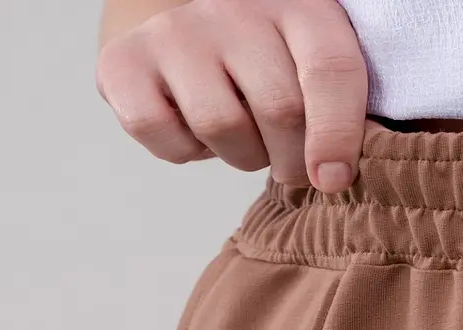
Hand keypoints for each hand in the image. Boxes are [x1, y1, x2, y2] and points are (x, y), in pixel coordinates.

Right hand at [96, 0, 368, 192]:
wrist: (193, 38)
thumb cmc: (269, 70)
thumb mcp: (314, 76)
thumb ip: (339, 112)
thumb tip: (335, 175)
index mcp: (298, 6)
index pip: (329, 70)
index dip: (337, 136)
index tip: (333, 179)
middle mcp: (233, 6)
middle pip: (280, 109)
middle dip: (291, 158)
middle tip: (286, 156)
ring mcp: (176, 30)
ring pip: (222, 125)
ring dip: (240, 155)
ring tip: (242, 133)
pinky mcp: (124, 60)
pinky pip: (160, 132)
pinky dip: (182, 150)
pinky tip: (193, 126)